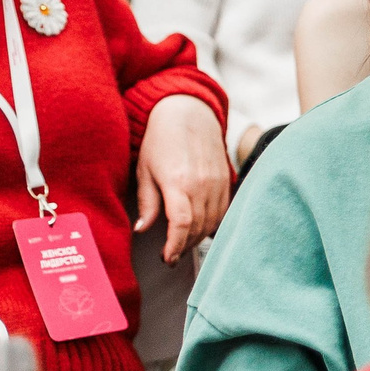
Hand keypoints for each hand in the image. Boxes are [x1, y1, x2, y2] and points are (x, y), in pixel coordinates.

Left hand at [134, 96, 230, 260]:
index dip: (174, 246)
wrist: (189, 112)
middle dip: (183, 246)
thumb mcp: (144, 170)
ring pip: (213, 221)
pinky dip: (213, 224)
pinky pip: (224, 210)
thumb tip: (142, 230)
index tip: (166, 258)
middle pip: (198, 227)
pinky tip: (199, 228)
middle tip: (170, 256)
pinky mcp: (227, 179)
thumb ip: (147, 202)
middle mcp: (202, 183)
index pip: (181, 223)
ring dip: (198, 238)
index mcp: (178, 181)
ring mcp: (218, 182)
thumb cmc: (161, 140)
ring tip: (182, 244)